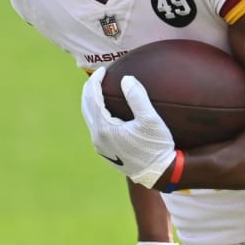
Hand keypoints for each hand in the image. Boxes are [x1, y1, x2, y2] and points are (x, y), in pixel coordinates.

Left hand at [81, 68, 176, 187]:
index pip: (93, 98)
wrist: (158, 174)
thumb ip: (137, 98)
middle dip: (90, 90)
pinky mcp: (106, 152)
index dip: (95, 81)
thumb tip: (126, 79)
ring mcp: (101, 146)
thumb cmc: (156, 147)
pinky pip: (97, 127)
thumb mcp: (150, 121)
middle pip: (86, 107)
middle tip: (98, 76)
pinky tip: (110, 110)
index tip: (102, 70)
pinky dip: (99, 114)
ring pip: (90, 118)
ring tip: (101, 90)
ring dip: (92, 102)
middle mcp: (98, 138)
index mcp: (104, 128)